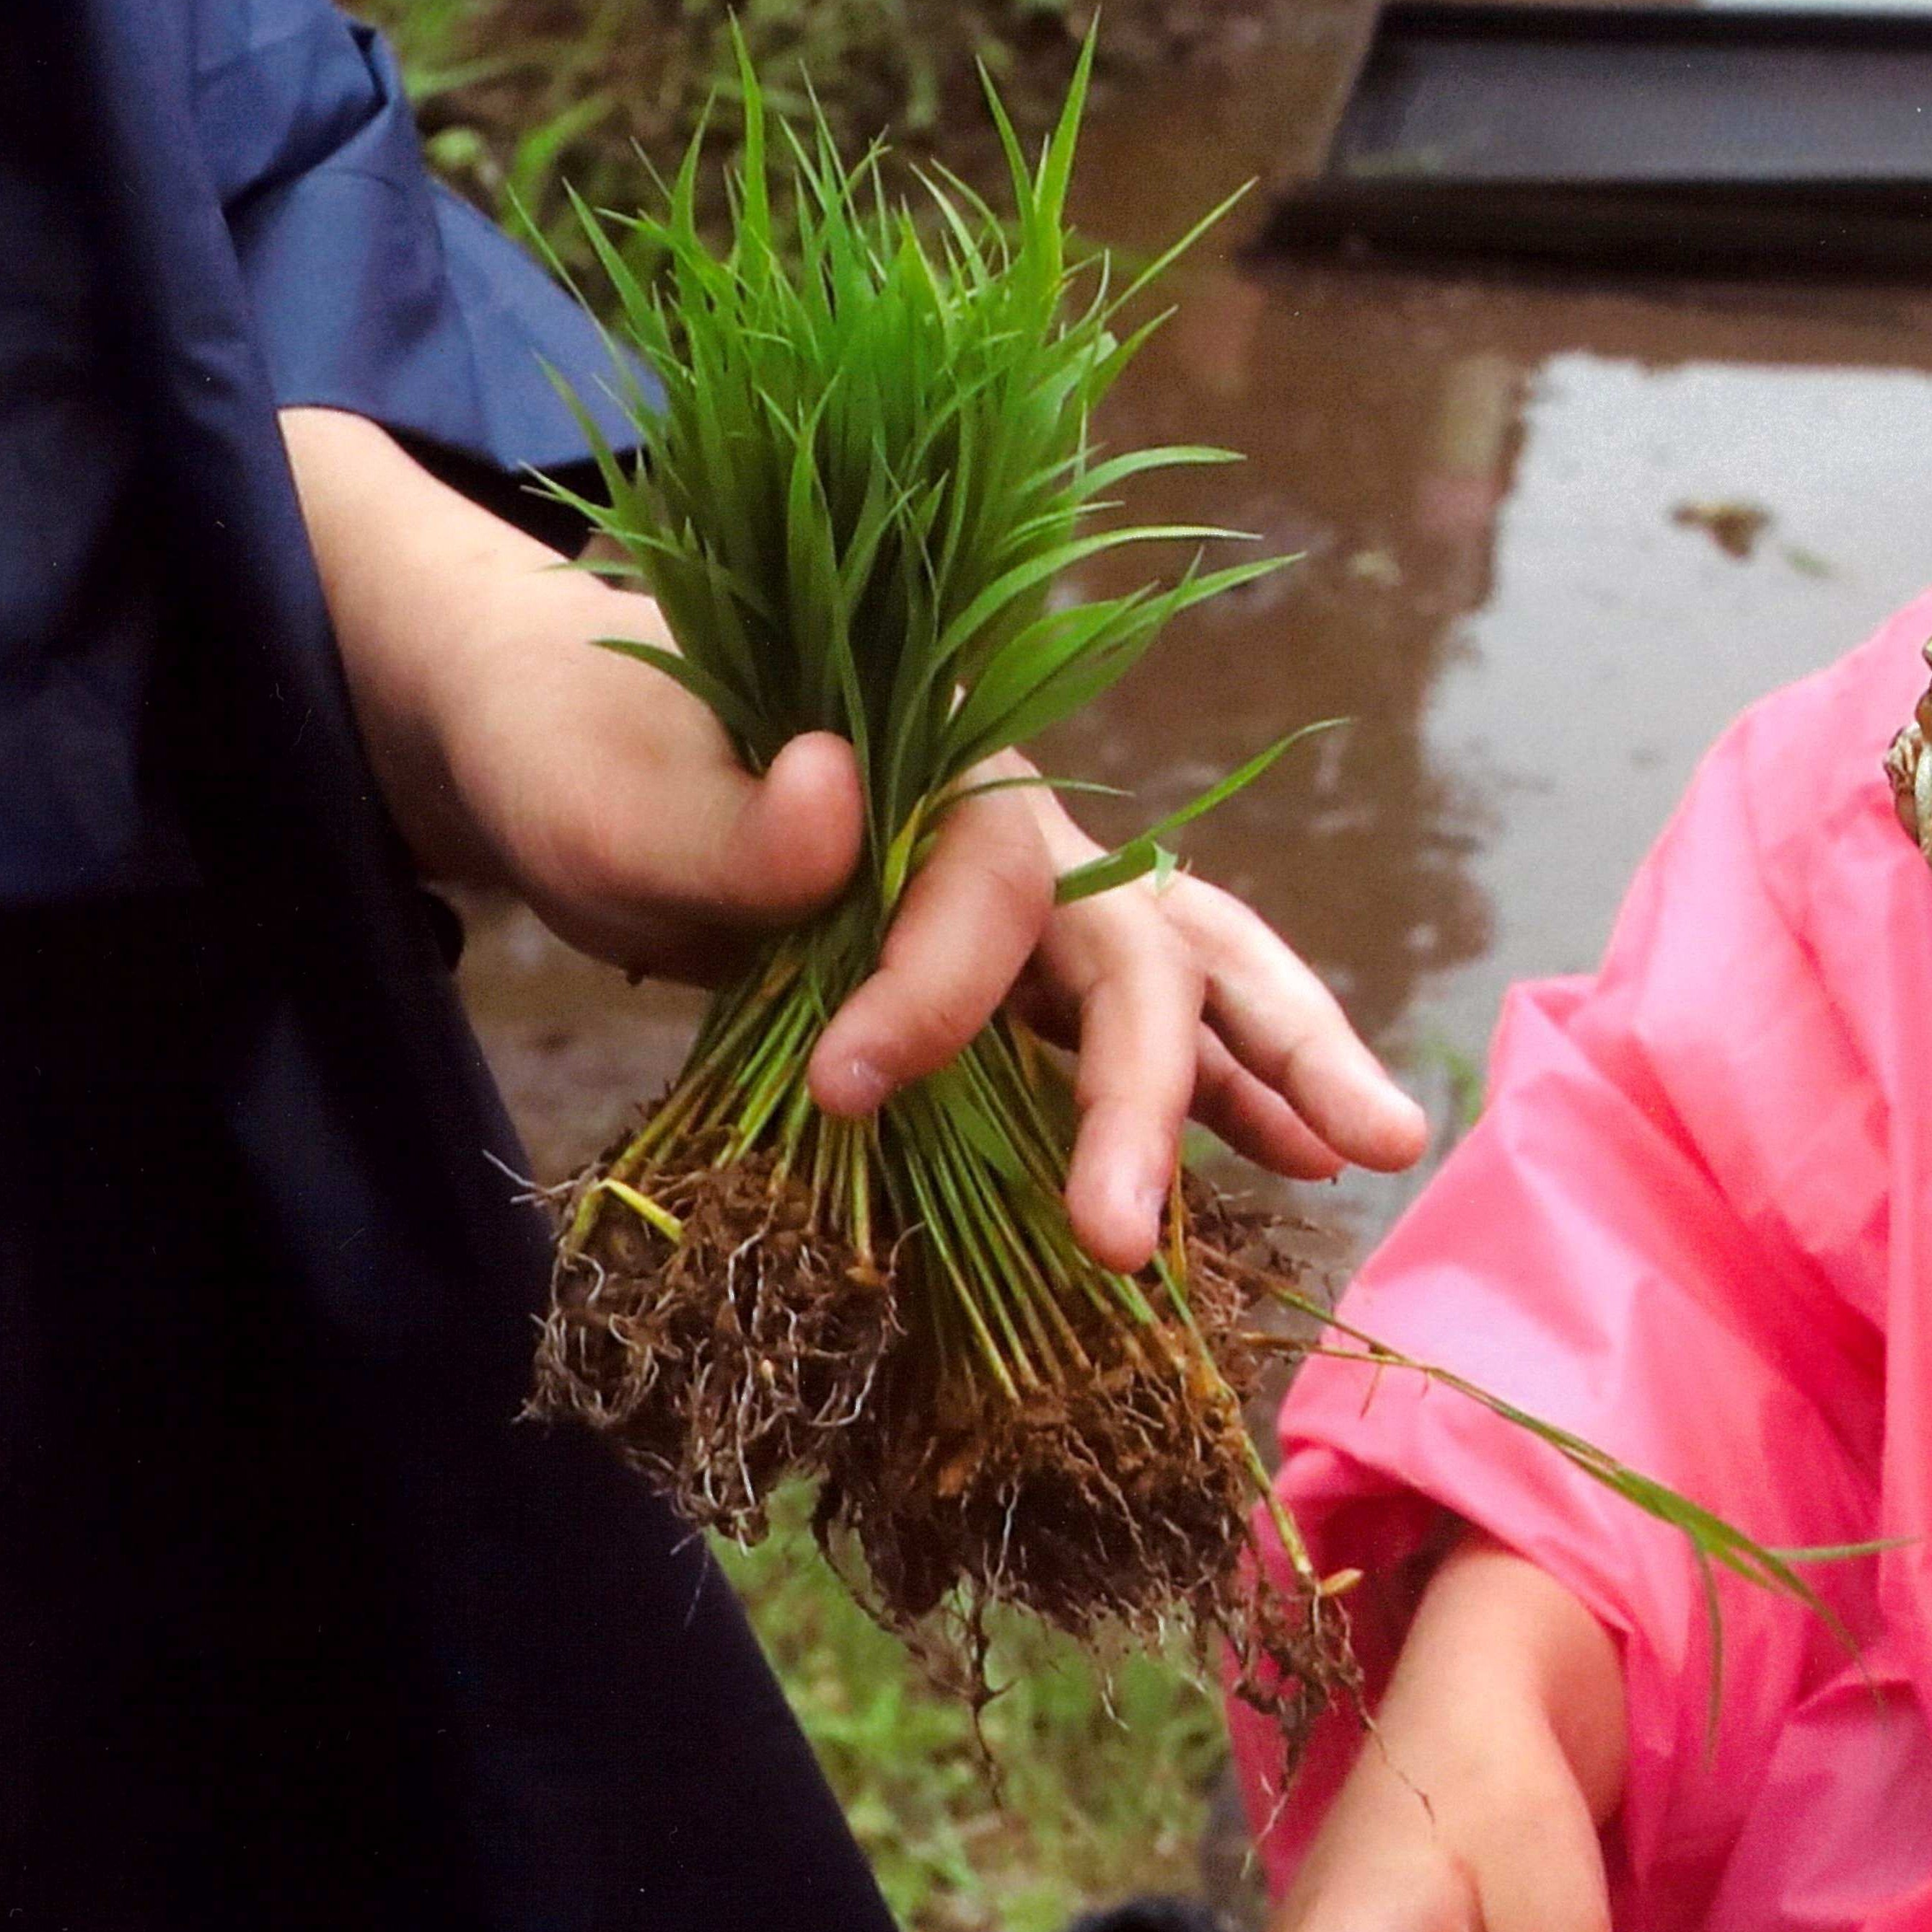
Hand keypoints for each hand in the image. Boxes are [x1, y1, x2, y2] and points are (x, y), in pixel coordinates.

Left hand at [281, 410, 1427, 1260]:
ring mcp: (1020, 913)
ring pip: (1188, 977)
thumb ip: (723, 814)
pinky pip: (1132, 1038)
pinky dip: (1220, 1093)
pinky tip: (1296, 1157)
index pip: (990, 890)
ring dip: (1279, 1062)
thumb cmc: (580, 758)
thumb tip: (837, 797)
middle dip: (1205, 1068)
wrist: (557, 747)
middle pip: (1154, 935)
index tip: (846, 1080)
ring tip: (1374, 1147)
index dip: (935, 992)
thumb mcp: (605, 791)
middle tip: (1252, 1185)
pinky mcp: (999, 985)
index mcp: (931, 765)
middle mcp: (1010, 833)